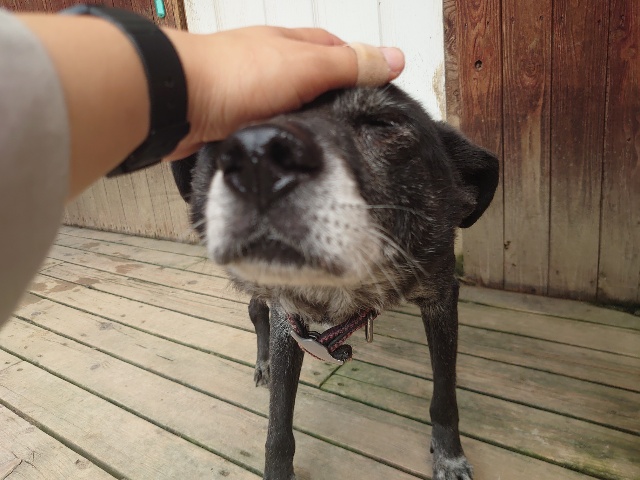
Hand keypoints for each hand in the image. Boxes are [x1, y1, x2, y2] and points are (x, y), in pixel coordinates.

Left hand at [164, 26, 403, 159]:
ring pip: (287, 105)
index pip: (335, 48)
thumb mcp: (306, 67)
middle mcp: (269, 63)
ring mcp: (249, 90)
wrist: (176, 101)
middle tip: (353, 125)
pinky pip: (264, 125)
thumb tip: (393, 58)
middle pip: (311, 78)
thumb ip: (347, 65)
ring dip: (302, 119)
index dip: (357, 65)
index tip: (377, 86)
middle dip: (331, 97)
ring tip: (324, 144)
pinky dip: (277, 135)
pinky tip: (285, 150)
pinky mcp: (231, 117)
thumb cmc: (235, 76)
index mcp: (290, 44)